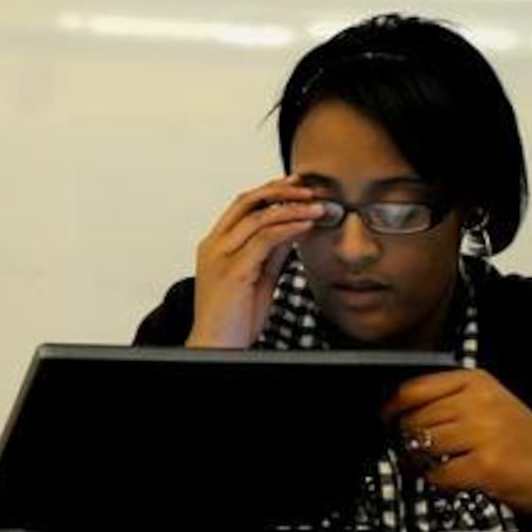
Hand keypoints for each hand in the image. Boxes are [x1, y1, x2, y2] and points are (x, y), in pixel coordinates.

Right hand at [186, 177, 324, 349]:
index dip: (270, 190)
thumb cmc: (233, 319)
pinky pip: (264, 239)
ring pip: (258, 217)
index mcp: (215, 245)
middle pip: (247, 201)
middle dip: (280, 190)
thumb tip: (294, 229)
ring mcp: (221, 257)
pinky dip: (288, 228)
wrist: (216, 347)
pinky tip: (306, 224)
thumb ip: (271, 252)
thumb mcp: (257, 278)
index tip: (296, 184)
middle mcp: (214, 245)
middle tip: (308, 186)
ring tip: (317, 206)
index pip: (242, 206)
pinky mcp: (233, 271)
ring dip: (292, 208)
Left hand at [382, 370, 531, 519]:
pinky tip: (449, 479)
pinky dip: (437, 480)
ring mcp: (485, 434)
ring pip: (423, 445)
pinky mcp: (487, 466)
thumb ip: (452, 402)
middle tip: (411, 450)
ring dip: (419, 460)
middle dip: (407, 438)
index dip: (392, 407)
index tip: (386, 418)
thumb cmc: (530, 443)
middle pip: (415, 418)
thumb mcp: (493, 405)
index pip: (415, 388)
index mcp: (478, 382)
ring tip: (431, 465)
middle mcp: (480, 402)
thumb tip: (400, 412)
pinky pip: (439, 473)